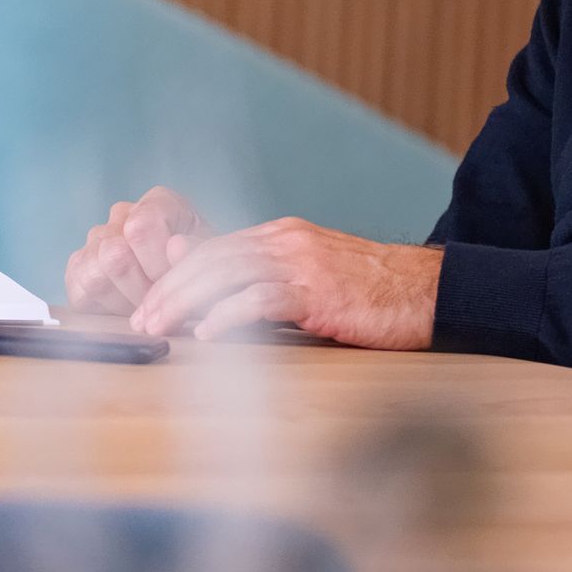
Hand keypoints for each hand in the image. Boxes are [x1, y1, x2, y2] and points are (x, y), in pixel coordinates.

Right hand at [65, 187, 205, 317]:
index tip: (174, 285)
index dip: (157, 265)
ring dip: (123, 301)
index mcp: (159, 202)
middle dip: (142, 290)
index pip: (142, 227)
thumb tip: (176, 247)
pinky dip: (104, 308)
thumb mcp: (209, 262)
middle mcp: (123, 214)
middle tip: (162, 305)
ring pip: (93, 273)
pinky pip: (79, 289)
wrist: (187, 286)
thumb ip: (197, 253)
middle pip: (115, 253)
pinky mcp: (78, 267)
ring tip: (146, 309)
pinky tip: (126, 309)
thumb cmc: (199, 271)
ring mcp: (97, 239)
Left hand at [127, 218, 442, 351]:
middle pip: (209, 258)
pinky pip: (262, 299)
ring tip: (160, 327)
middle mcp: (285, 242)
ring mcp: (302, 263)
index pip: (213, 250)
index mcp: (281, 237)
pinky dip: (228, 315)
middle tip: (140, 320)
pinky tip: (208, 334)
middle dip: (168, 289)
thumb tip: (221, 304)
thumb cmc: (373, 295)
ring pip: (225, 273)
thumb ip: (271, 283)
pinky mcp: (318, 291)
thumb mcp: (314, 280)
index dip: (176, 276)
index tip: (149, 304)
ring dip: (185, 302)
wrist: (431, 292)